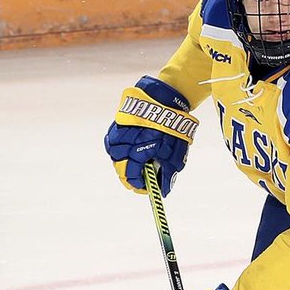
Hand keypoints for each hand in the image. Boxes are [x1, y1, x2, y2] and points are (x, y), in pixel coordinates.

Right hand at [105, 76, 196, 196]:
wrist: (164, 98)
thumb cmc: (172, 127)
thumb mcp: (174, 154)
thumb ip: (167, 174)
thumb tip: (163, 191)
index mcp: (136, 152)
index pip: (131, 176)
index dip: (139, 185)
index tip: (146, 189)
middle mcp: (122, 144)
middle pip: (121, 168)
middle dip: (132, 176)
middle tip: (142, 179)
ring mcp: (117, 133)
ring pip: (116, 155)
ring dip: (126, 162)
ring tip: (139, 163)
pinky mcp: (116, 124)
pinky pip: (115, 142)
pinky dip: (122, 149)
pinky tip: (131, 150)